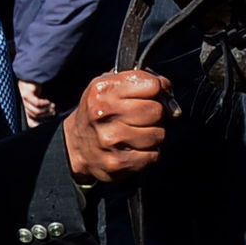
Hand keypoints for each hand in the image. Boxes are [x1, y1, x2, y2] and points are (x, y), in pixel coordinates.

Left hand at [18, 80, 58, 129]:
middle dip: (46, 116)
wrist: (34, 70)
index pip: (30, 120)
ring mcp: (24, 98)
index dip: (37, 125)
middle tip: (54, 112)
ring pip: (36, 112)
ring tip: (53, 106)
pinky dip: (44, 104)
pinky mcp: (26, 93)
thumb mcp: (43, 96)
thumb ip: (45, 104)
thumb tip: (53, 113)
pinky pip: (36, 103)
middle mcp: (25, 102)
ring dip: (46, 111)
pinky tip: (49, 101)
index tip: (47, 124)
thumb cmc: (40, 83)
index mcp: (27, 105)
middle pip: (35, 116)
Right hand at [63, 68, 175, 186]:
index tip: (154, 94)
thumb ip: (142, 81)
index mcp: (103, 90)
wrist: (74, 145)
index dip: (158, 89)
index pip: (151, 85)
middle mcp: (104, 113)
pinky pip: (153, 156)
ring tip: (137, 133)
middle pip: (156, 111)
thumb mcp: (111, 85)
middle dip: (156, 114)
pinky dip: (149, 153)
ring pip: (158, 134)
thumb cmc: (99, 112)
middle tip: (143, 117)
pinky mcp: (117, 163)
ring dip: (153, 135)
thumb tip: (171, 99)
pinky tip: (134, 148)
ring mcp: (110, 140)